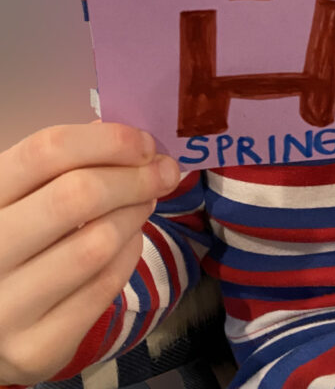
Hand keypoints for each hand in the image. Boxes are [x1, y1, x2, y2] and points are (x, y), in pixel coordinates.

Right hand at [0, 123, 179, 385]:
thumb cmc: (11, 241)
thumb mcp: (18, 197)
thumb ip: (61, 168)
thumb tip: (135, 144)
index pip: (45, 152)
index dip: (106, 141)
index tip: (143, 143)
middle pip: (76, 196)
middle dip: (134, 177)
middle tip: (165, 171)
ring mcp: (6, 306)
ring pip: (96, 244)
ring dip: (136, 215)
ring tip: (145, 203)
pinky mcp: (35, 348)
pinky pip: (103, 288)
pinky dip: (128, 256)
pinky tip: (128, 242)